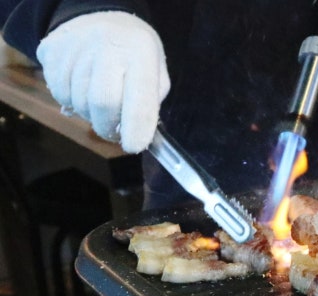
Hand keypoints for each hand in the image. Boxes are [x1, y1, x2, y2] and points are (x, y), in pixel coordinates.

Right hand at [36, 11, 169, 152]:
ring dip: (89, 114)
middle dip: (108, 127)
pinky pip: (58, 92)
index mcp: (141, 52)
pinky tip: (81, 88)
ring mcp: (76, 46)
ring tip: (99, 103)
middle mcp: (108, 46)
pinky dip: (71, 101)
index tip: (134, 147)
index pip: (140, 99)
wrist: (99, 17)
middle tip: (114, 132)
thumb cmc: (133, 53)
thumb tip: (136, 134)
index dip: (136, 129)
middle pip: (103, 103)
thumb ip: (149, 102)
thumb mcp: (155, 71)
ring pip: (77, 101)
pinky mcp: (52, 49)